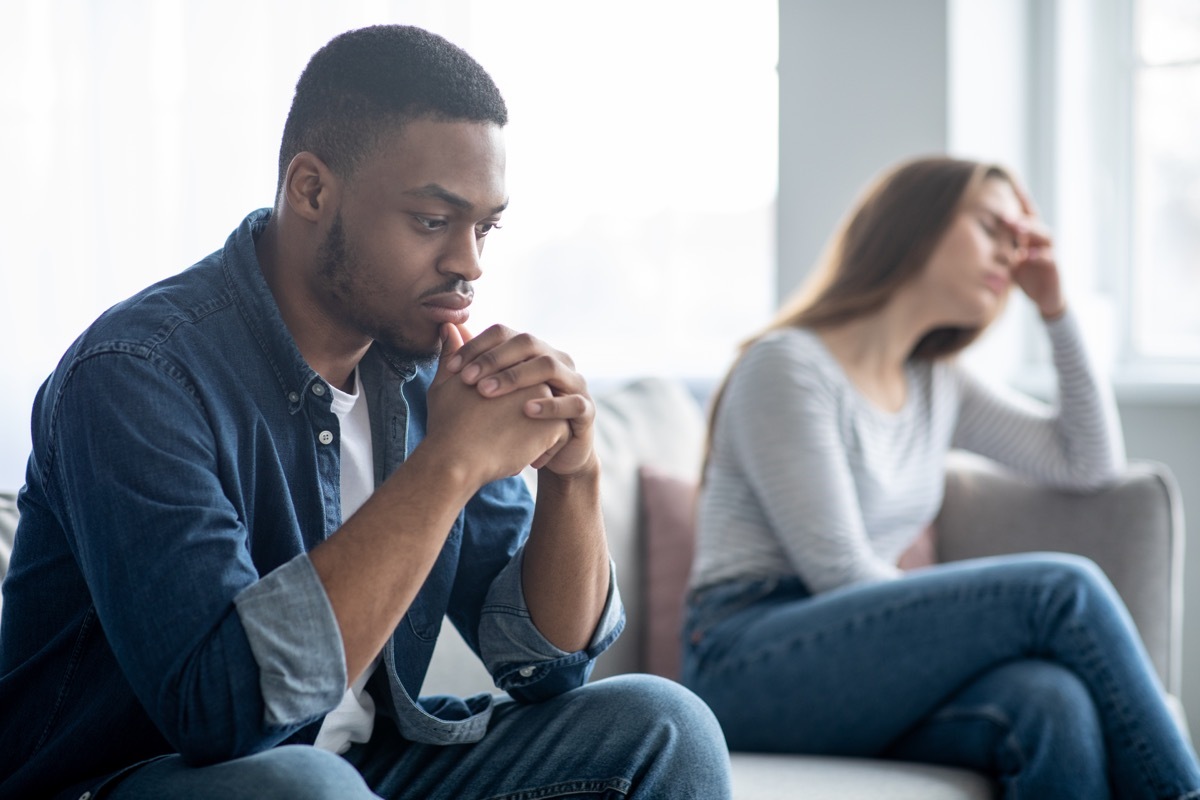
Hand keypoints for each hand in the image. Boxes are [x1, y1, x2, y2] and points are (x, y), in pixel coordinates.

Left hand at [443, 323, 597, 477]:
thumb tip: (447, 327)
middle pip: (527, 343)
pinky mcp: (585, 410)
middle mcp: (555, 359)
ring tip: (487, 393)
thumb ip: (471, 361)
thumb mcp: (486, 393)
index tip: (452, 367)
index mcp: (531, 352)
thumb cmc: (511, 423)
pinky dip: (549, 405)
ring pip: (549, 366)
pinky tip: (526, 410)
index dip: (477, 346)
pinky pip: (571, 402)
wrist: (548, 456)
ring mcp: (573, 382)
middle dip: (494, 359)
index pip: (504, 333)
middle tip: (467, 379)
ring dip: (516, 377)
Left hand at [1001, 182, 1065, 319]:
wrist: (1046, 299)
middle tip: (1004, 217)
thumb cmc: (1025, 277)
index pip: (1025, 215)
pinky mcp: (1055, 268)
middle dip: (1019, 218)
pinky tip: (1026, 256)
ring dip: (1030, 231)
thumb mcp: (1008, 261)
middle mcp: (1040, 241)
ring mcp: (1050, 253)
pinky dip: (1038, 256)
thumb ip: (998, 248)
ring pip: (1044, 236)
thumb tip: (972, 237)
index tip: (1010, 186)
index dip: (1020, 201)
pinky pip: (1049, 259)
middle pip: (1033, 223)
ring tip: (1017, 229)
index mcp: (1029, 237)